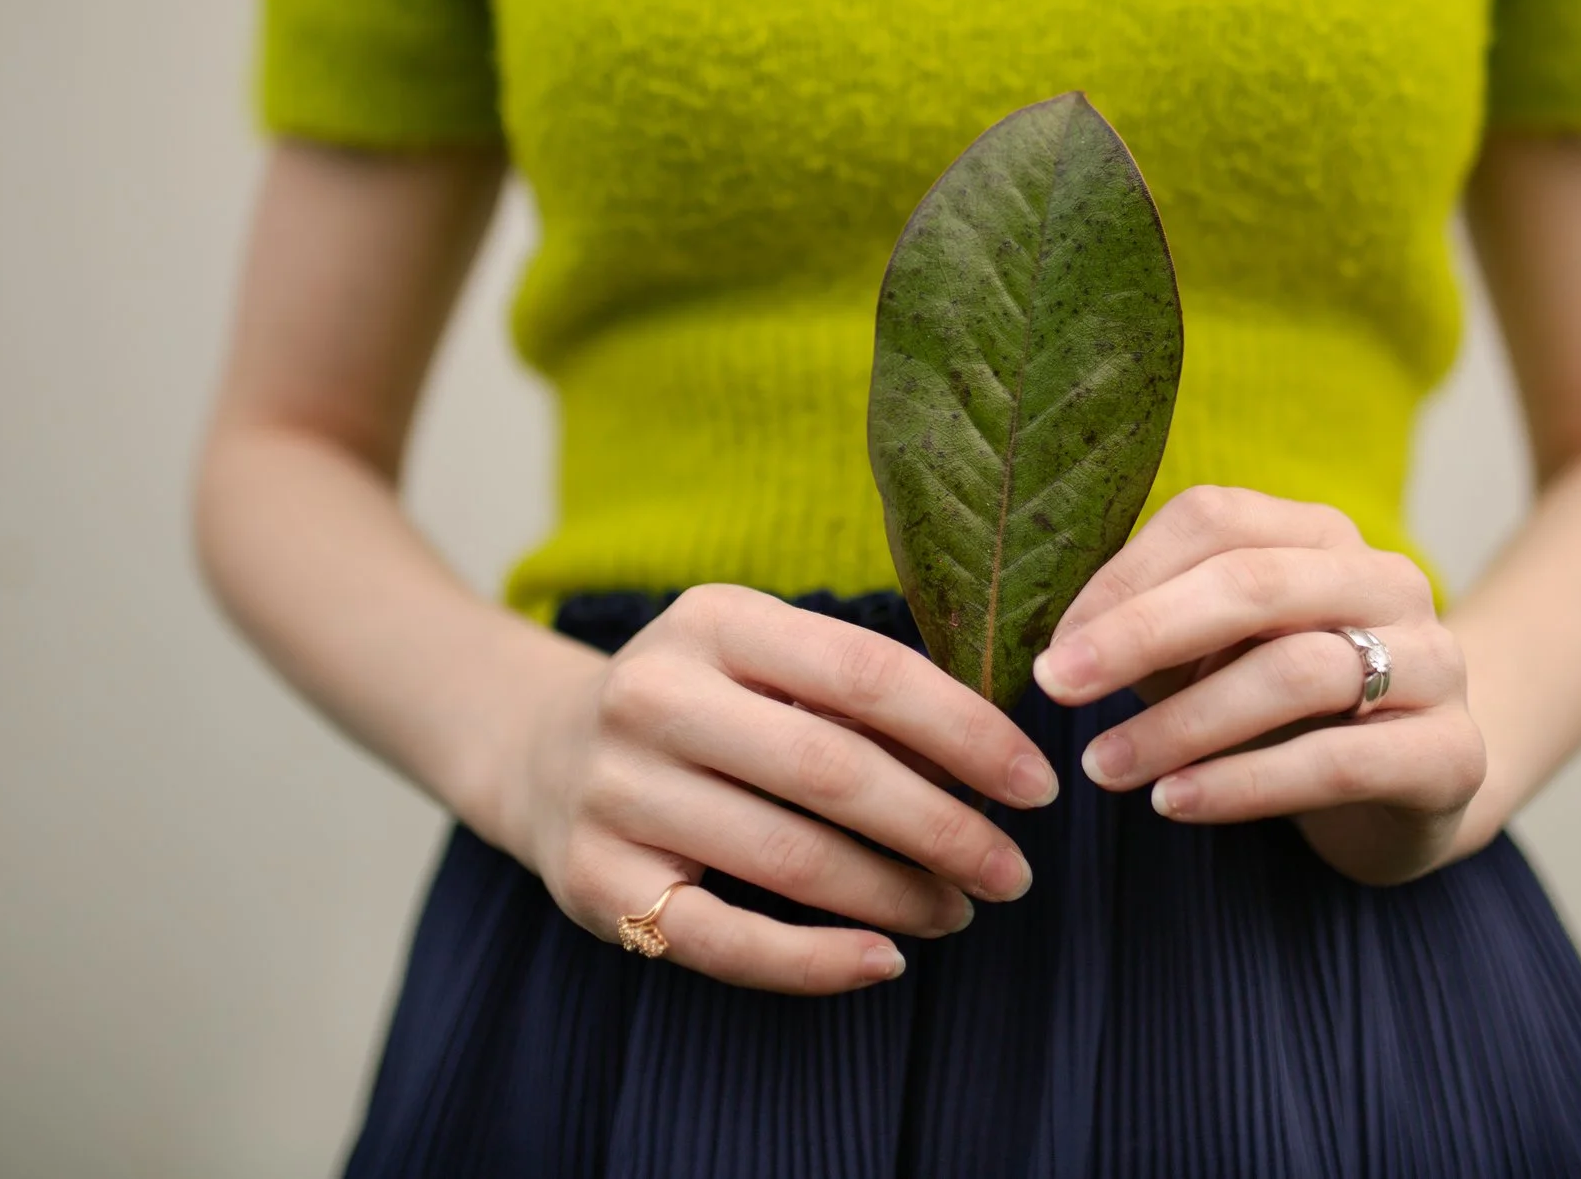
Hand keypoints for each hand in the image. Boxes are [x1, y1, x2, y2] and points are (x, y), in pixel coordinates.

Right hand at [504, 584, 1057, 994]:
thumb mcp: (766, 661)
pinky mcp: (596, 883)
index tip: (1037, 786)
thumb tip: (998, 759)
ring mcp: (618, 792)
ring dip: (896, 897)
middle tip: (1012, 873)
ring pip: (790, 859)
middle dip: (946, 829)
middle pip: (835, 771)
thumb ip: (861, 694)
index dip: (967, 733)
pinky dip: (816, 961)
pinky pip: (726, 940)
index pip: (868, 673)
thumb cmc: (704, 705)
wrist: (543, 751)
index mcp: (716, 620)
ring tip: (956, 911)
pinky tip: (883, 962)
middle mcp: (656, 695)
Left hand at [1030, 486, 1488, 885]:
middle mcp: (1388, 581)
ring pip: (1293, 671)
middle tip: (1053, 688)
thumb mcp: (1215, 654)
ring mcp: (1433, 663)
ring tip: (1103, 767)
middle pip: (1254, 581)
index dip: (1125, 578)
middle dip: (1139, 634)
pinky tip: (1174, 803)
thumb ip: (1151, 631)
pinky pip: (1337, 761)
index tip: (1050, 645)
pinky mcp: (1452, 753)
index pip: (1216, 520)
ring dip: (1181, 723)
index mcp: (1323, 536)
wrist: (1416, 790)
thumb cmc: (1287, 709)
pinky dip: (1242, 785)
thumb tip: (1048, 638)